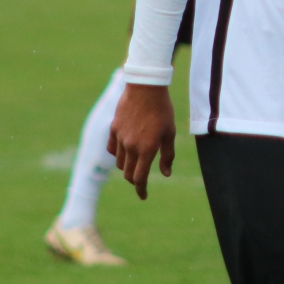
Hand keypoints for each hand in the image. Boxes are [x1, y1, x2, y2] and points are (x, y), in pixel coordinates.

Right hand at [110, 82, 174, 199]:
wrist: (146, 87)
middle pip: (128, 174)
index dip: (142, 190)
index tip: (144, 196)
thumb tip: (166, 174)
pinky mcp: (113, 129)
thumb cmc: (162, 110)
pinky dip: (118, 154)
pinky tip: (125, 150)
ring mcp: (120, 138)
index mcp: (147, 149)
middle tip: (141, 180)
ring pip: (120, 162)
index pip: (140, 178)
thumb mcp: (170, 133)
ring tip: (136, 162)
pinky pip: (113, 148)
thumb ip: (167, 155)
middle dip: (135, 180)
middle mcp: (131, 146)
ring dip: (127, 166)